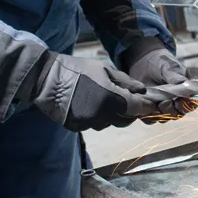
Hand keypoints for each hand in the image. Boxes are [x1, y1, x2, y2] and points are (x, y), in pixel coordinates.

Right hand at [19, 53, 156, 131]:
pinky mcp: (77, 127)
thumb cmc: (77, 69)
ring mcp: (88, 123)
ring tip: (102, 97)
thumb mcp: (104, 70)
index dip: (146, 106)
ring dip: (111, 113)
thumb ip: (125, 82)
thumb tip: (142, 91)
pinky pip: (93, 124)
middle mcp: (101, 115)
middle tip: (127, 99)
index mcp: (111, 98)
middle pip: (125, 119)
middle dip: (129, 111)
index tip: (152, 105)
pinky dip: (96, 116)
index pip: (137, 108)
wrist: (45, 78)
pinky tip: (88, 103)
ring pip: (108, 123)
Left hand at [127, 48, 190, 118]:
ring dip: (159, 114)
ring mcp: (161, 106)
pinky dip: (146, 115)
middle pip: (177, 114)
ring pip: (163, 118)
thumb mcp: (169, 66)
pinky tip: (143, 107)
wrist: (144, 60)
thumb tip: (183, 83)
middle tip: (164, 103)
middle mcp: (175, 102)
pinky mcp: (148, 108)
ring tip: (154, 105)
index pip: (190, 104)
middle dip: (170, 110)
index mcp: (185, 92)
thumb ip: (175, 76)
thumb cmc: (161, 62)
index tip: (179, 101)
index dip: (186, 106)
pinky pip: (149, 118)